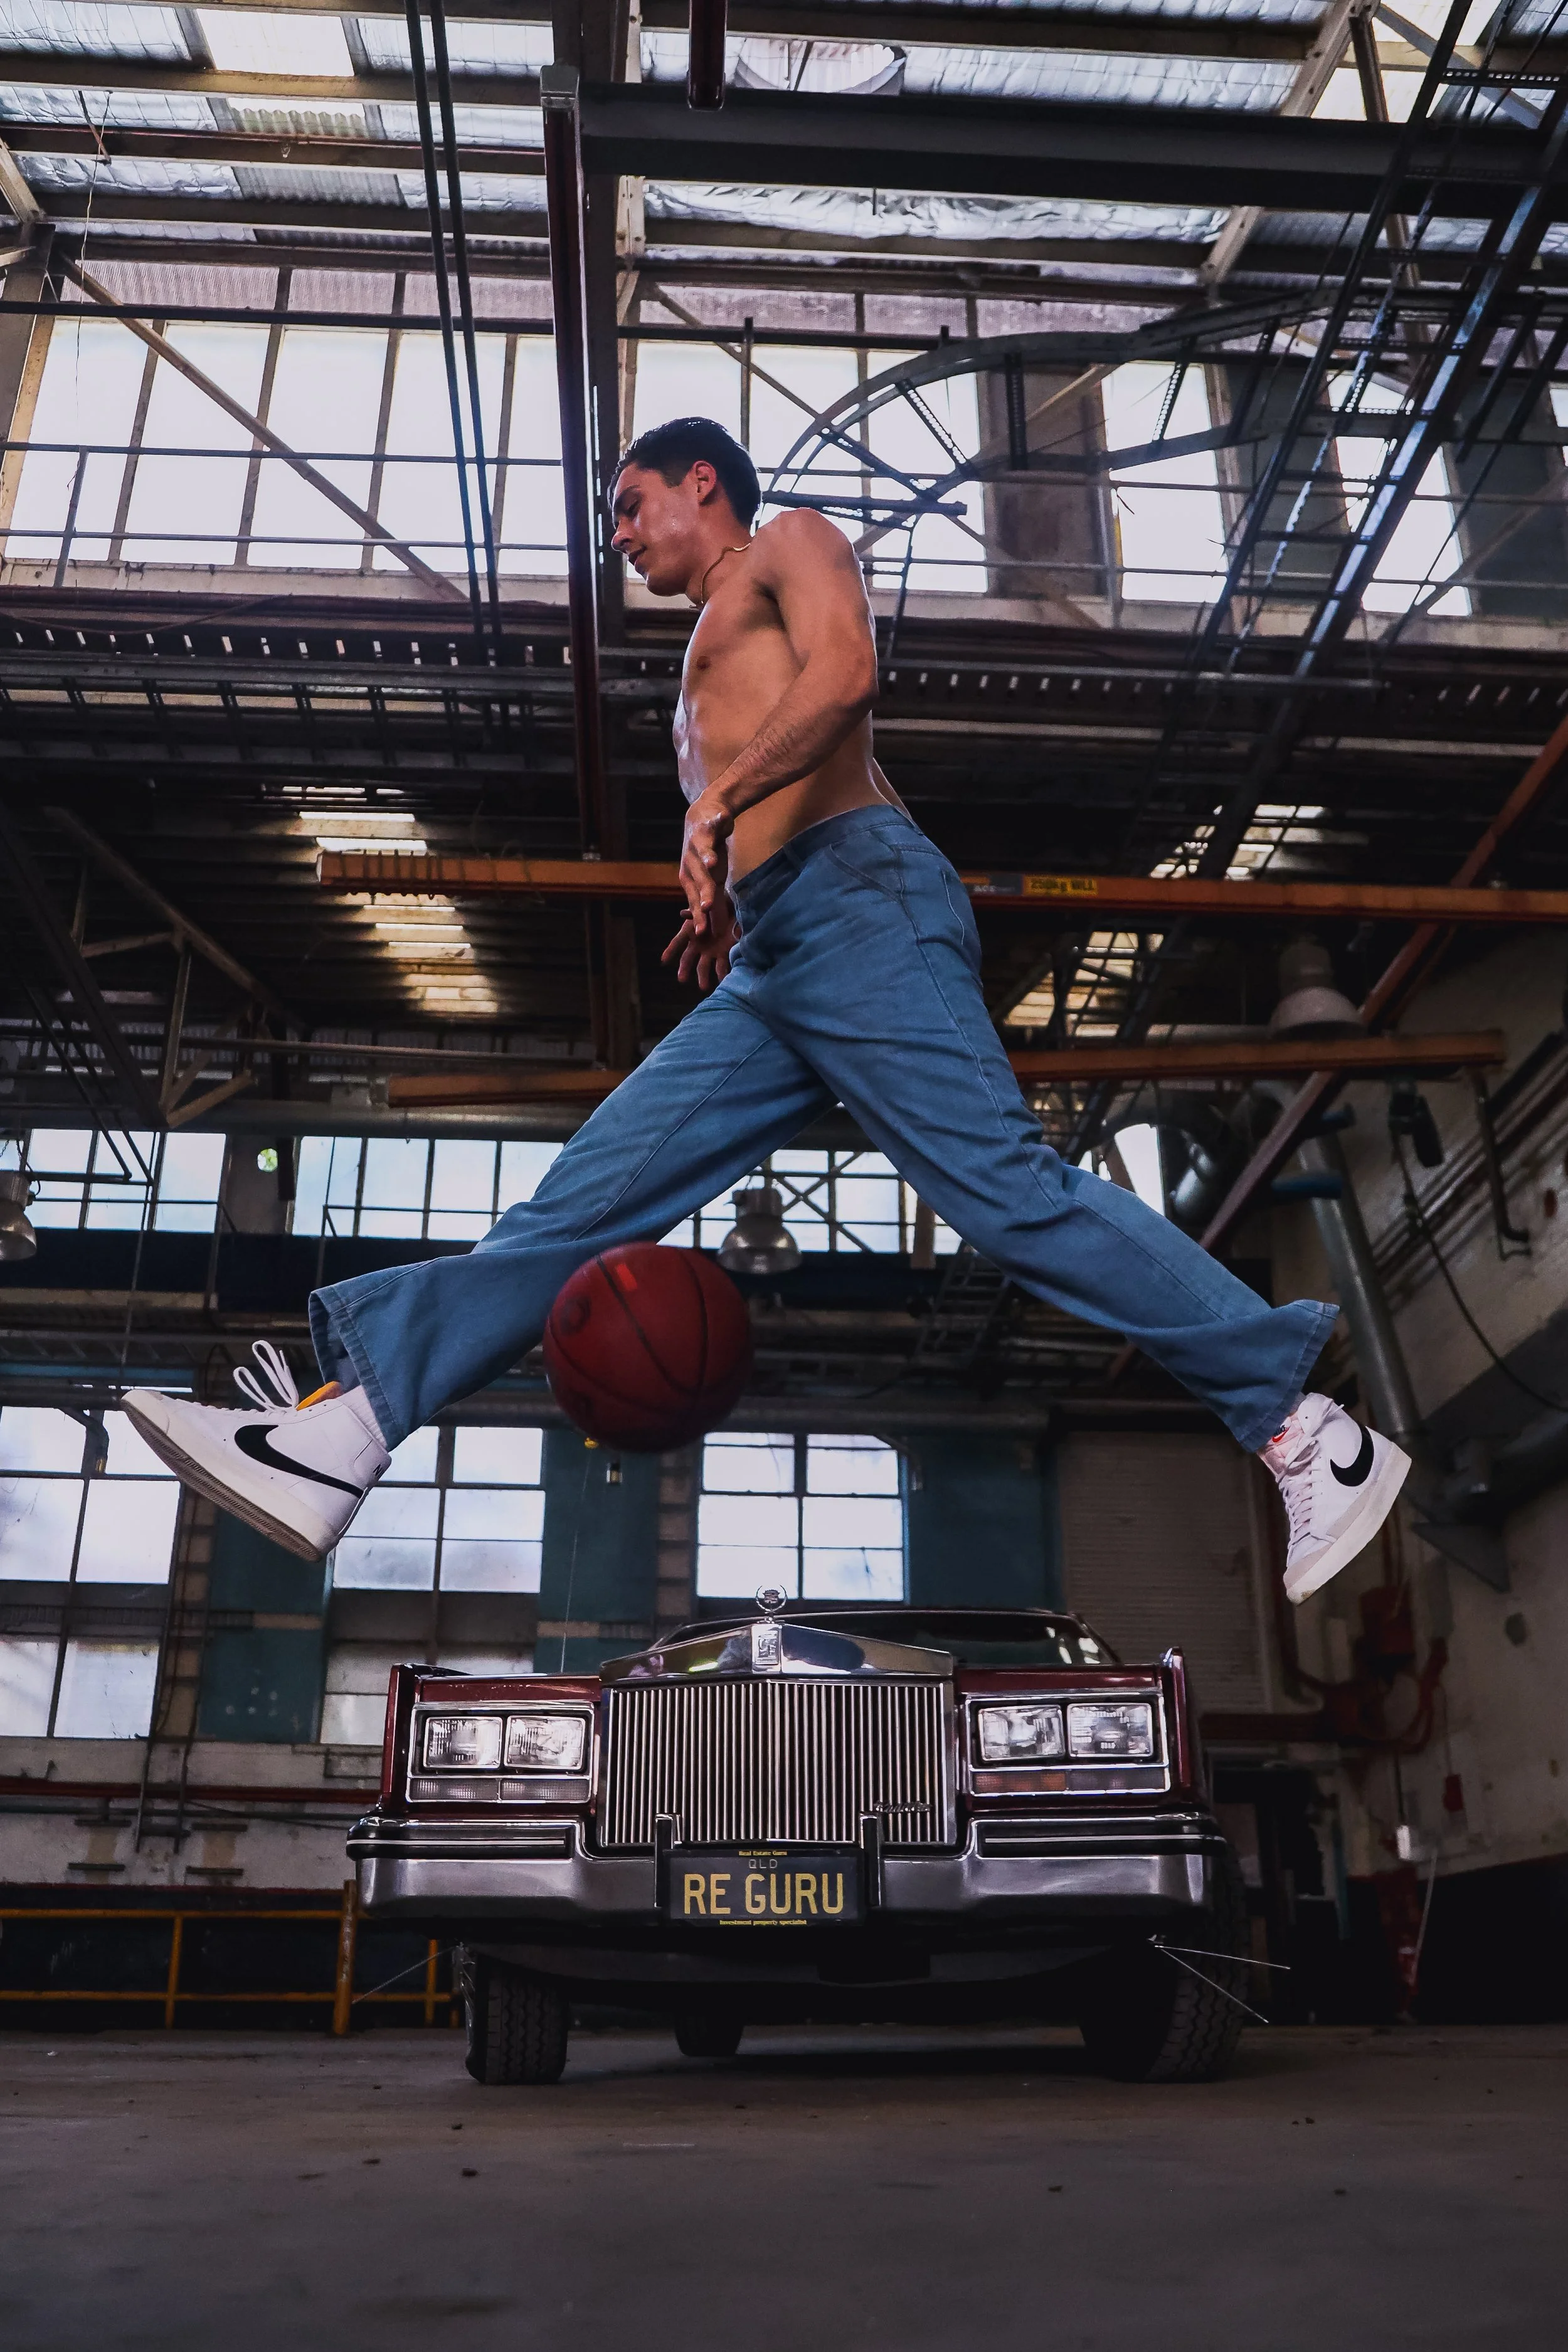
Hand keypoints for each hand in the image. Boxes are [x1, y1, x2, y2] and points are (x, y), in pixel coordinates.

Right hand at [662, 896, 737, 991]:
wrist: (733, 910)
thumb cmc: (716, 906)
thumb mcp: (706, 906)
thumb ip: (695, 912)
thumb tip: (683, 913)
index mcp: (691, 932)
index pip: (677, 942)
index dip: (670, 951)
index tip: (663, 961)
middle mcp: (698, 945)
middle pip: (688, 959)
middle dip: (685, 969)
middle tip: (681, 979)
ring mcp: (710, 951)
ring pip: (703, 966)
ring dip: (703, 976)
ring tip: (703, 987)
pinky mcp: (723, 953)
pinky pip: (720, 965)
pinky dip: (720, 973)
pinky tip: (721, 980)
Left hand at [678, 787, 735, 936]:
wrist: (703, 818)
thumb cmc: (708, 855)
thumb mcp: (712, 881)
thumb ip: (714, 903)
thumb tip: (718, 931)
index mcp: (690, 878)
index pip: (694, 899)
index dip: (698, 914)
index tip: (702, 932)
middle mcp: (690, 862)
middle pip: (700, 880)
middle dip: (704, 892)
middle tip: (707, 906)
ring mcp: (697, 844)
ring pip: (703, 852)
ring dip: (707, 857)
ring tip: (712, 863)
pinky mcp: (707, 825)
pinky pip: (713, 824)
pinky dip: (718, 822)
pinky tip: (722, 819)